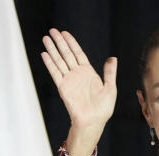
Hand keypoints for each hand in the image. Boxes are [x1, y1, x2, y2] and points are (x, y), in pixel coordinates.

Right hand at [40, 29, 116, 155]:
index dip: (72, 43)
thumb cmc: (103, 109)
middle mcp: (77, 75)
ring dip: (52, 50)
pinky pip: (55, 73)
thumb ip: (110, 73)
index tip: (65, 33)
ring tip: (46, 39)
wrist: (93, 122)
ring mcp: (69, 80)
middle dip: (59, 42)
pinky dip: (50, 64)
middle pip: (66, 54)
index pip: (78, 53)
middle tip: (52, 31)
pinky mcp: (63, 88)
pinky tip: (45, 54)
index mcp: (88, 73)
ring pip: (59, 61)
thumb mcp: (110, 88)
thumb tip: (112, 58)